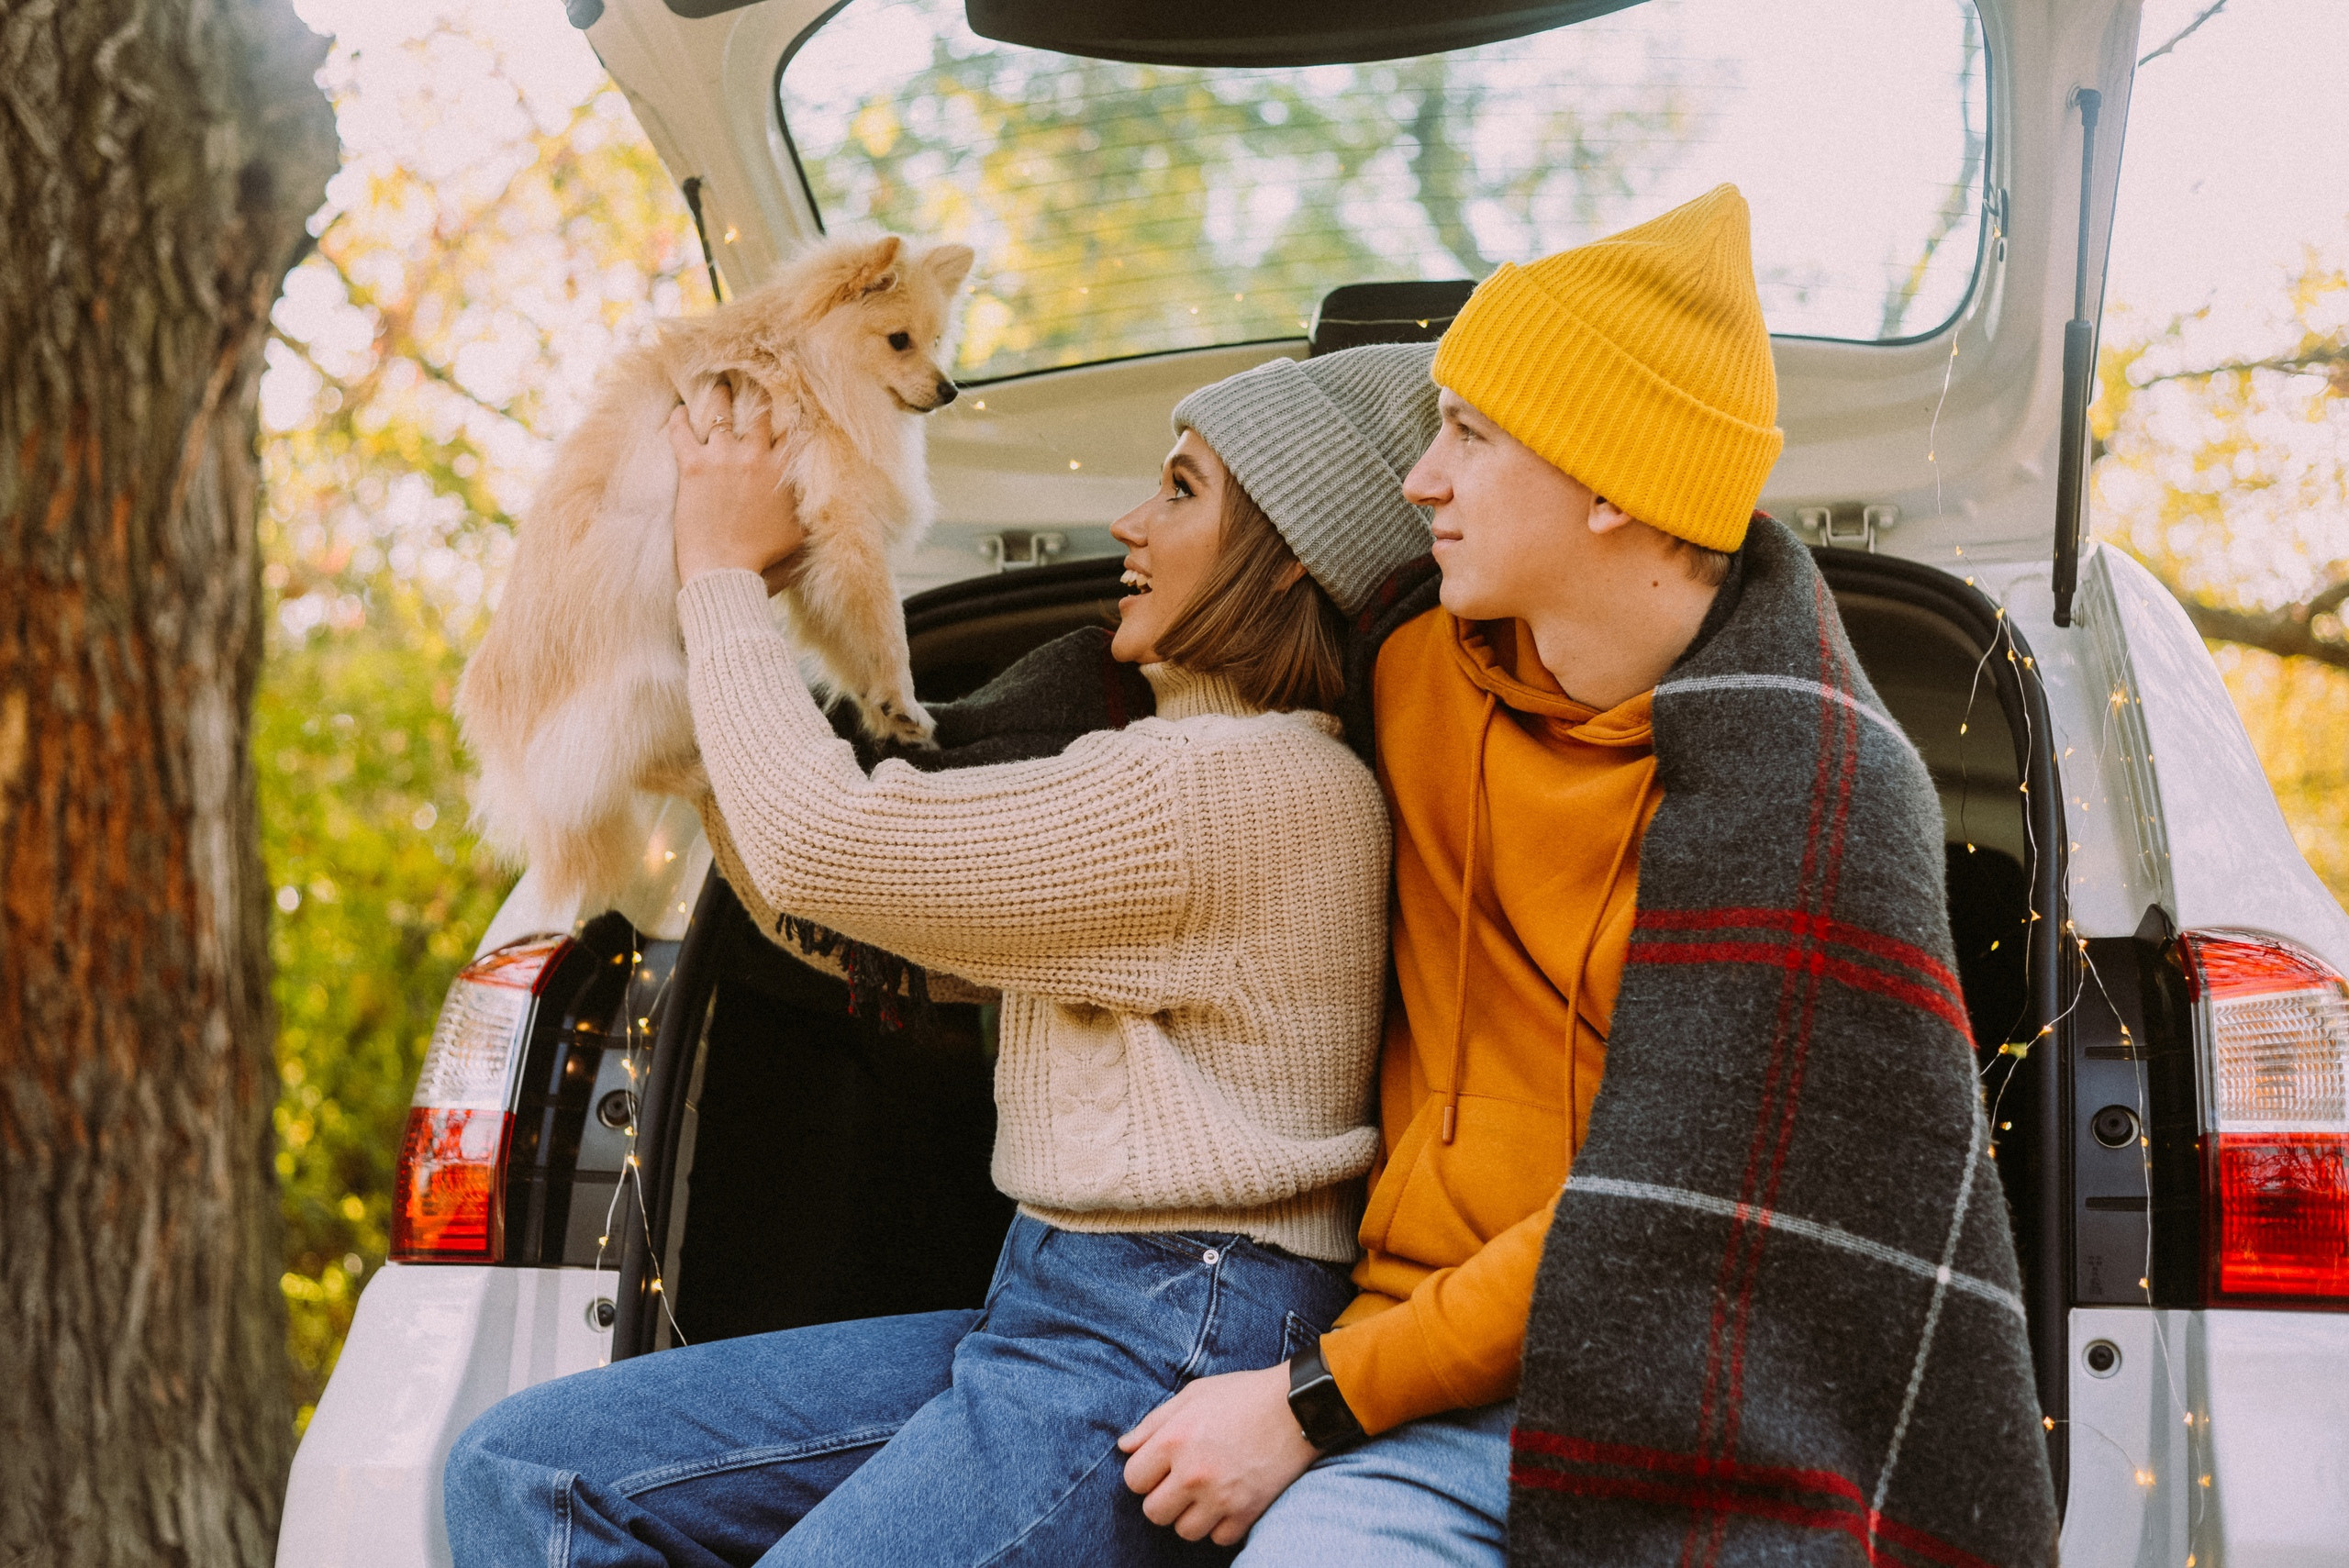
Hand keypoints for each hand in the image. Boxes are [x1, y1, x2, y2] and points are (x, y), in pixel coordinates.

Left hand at [667, 383, 804, 591]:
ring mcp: (722, 457)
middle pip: (759, 414)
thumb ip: (807, 506)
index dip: (790, 415)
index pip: (792, 431)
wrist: (724, 569)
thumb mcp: (798, 532)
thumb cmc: (762, 557)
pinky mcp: (693, 465)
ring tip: (719, 388)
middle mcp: (755, 456)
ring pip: (721, 412)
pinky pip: (681, 431)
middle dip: (758, 398)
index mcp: (782, 471)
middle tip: (754, 385)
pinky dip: (679, 418)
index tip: (788, 405)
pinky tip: (679, 410)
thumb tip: (822, 498)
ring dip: (720, 397)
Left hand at [1118, 1365, 1316, 1546]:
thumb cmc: (1242, 1395)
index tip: (1159, 1467)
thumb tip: (1124, 1447)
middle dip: (1162, 1498)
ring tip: (1204, 1493)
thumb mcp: (1193, 1395)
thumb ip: (1153, 1422)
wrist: (1296, 1406)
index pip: (1133, 1480)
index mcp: (1174, 1439)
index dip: (1143, 1474)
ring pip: (1183, 1531)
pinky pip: (1218, 1538)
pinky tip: (1227, 1502)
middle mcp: (1193, 1473)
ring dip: (1190, 1515)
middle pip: (1153, 1512)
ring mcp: (1220, 1496)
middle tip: (1180, 1482)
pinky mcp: (1246, 1512)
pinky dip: (1220, 1525)